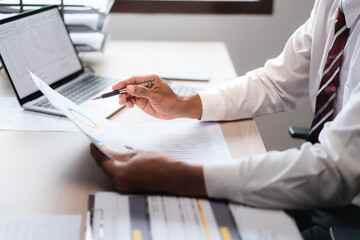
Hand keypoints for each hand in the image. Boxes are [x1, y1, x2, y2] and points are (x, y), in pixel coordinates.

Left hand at [90, 144, 206, 195]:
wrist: (174, 177)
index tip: (94, 145)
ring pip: (113, 174)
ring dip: (111, 164)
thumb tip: (109, 152)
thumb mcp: (137, 154)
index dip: (96, 152)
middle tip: (101, 147)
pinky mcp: (131, 189)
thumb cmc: (160, 165)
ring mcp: (126, 188)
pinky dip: (118, 170)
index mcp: (120, 173)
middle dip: (103, 158)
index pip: (102, 162)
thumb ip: (120, 154)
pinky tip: (121, 162)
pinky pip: (120, 178)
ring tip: (112, 153)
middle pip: (106, 169)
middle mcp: (121, 183)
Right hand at [112, 74, 201, 119]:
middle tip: (120, 100)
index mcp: (150, 79)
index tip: (115, 87)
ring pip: (129, 94)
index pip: (133, 80)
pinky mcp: (142, 101)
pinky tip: (130, 106)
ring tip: (126, 104)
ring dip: (125, 98)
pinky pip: (132, 100)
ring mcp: (143, 93)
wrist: (176, 111)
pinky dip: (128, 102)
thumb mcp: (156, 96)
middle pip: (129, 86)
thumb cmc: (170, 101)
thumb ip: (142, 92)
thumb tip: (129, 88)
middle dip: (123, 93)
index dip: (123, 83)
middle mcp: (145, 85)